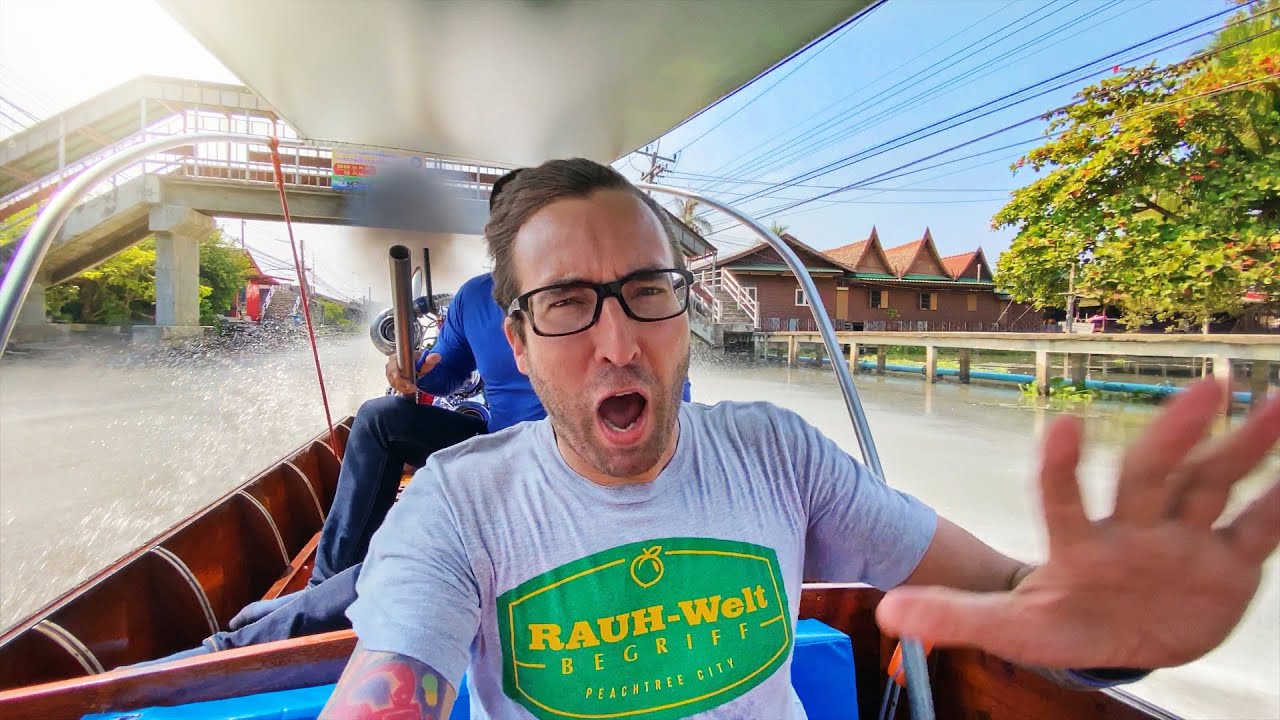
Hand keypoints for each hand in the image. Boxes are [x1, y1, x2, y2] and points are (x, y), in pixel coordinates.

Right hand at [385, 352, 441, 395]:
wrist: (418, 367)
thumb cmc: (420, 361)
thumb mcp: (426, 360)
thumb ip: (431, 359)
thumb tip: (437, 356)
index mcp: (396, 357)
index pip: (392, 364)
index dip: (394, 370)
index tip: (397, 376)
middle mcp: (390, 365)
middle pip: (392, 375)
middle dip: (401, 383)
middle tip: (412, 387)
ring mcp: (390, 374)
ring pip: (393, 383)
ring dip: (403, 388)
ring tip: (413, 389)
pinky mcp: (392, 381)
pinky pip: (395, 387)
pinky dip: (402, 389)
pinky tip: (410, 390)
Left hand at [877, 379, 1279, 668]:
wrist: (1116, 640)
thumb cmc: (1063, 624)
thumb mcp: (1013, 629)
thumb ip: (957, 617)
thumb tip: (889, 614)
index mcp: (1078, 543)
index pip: (1063, 497)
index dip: (1061, 468)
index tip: (1062, 424)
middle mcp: (1131, 527)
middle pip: (1151, 474)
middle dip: (1174, 435)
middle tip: (1206, 390)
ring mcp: (1180, 540)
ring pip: (1213, 484)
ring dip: (1245, 448)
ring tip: (1274, 404)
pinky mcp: (1224, 562)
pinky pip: (1258, 529)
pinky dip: (1279, 504)